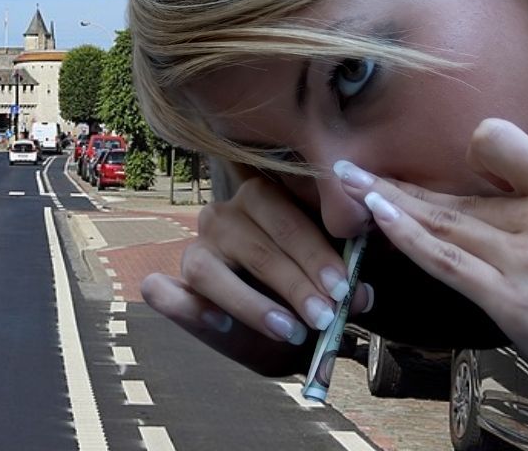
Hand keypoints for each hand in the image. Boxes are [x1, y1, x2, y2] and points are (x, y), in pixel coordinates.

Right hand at [141, 160, 371, 375]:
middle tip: (324, 316)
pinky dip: (188, 308)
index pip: (287, 219)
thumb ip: (342, 281)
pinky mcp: (175, 283)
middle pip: (254, 245)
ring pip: (209, 269)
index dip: (316, 254)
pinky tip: (220, 324)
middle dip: (294, 282)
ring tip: (289, 330)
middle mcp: (222, 216)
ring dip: (251, 303)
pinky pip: (166, 294)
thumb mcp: (326, 279)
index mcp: (262, 198)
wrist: (275, 325)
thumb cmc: (302, 287)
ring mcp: (195, 248)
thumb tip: (362, 294)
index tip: (343, 287)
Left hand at [336, 97, 527, 426]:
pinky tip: (377, 217)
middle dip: (395, 179)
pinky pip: (446, 261)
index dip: (469, 148)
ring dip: (386, 200)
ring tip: (346, 183)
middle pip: (454, 190)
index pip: (498, 142)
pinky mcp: (510, 301)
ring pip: (440, 220)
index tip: (442, 163)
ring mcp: (524, 259)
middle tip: (346, 164)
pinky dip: (407, 237)